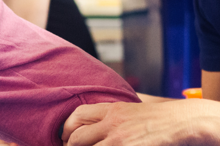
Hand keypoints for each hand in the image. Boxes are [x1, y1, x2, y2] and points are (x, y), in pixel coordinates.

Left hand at [62, 99, 219, 145]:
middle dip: (70, 145)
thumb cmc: (159, 117)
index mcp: (111, 109)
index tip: (66, 137)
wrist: (183, 121)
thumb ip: (112, 115)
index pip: (77, 115)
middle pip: (76, 137)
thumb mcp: (131, 109)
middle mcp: (111, 123)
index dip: (66, 128)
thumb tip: (95, 120)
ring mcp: (118, 139)